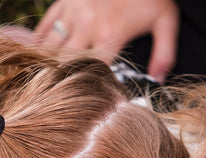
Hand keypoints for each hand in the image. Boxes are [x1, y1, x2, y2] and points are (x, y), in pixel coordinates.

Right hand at [36, 0, 179, 82]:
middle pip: (65, 64)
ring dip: (49, 65)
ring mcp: (72, 13)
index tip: (89, 99)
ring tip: (48, 81)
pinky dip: (39, 43)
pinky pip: (45, 27)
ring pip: (51, 47)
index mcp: (110, 37)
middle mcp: (87, 27)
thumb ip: (164, 54)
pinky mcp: (64, 2)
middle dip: (63, 80)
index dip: (90, 88)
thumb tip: (160, 80)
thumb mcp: (165, 21)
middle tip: (62, 96)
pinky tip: (39, 56)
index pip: (94, 73)